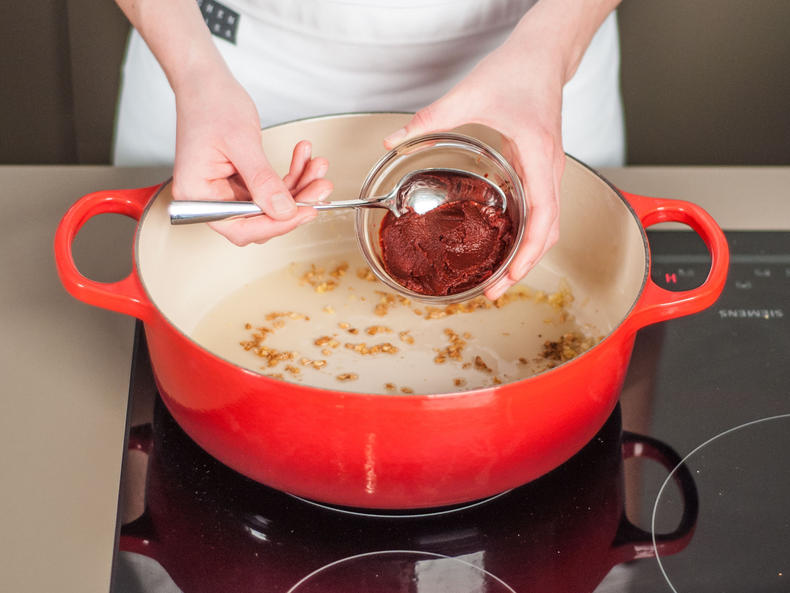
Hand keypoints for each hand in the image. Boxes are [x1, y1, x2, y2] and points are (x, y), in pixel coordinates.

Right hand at [172, 72, 331, 244]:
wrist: (205, 81)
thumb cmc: (210, 103)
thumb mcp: (241, 143)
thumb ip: (263, 181)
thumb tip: (283, 211)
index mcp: (198, 195)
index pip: (241, 227)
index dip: (275, 224)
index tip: (304, 212)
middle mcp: (210, 198)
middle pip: (259, 218)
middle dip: (294, 202)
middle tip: (320, 187)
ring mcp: (225, 190)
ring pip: (270, 203)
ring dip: (298, 185)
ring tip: (316, 166)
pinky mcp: (239, 180)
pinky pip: (270, 187)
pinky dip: (290, 174)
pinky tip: (303, 158)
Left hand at [384, 39, 563, 299]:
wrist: (543, 54)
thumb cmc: (517, 71)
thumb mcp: (469, 94)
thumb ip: (429, 119)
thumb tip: (393, 140)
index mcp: (537, 154)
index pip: (544, 216)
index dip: (528, 252)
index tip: (510, 277)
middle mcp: (549, 168)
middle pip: (549, 232)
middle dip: (525, 266)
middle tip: (495, 291)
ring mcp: (549, 170)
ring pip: (548, 225)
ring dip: (528, 254)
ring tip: (501, 276)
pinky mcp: (542, 168)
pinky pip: (542, 210)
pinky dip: (528, 234)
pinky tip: (506, 243)